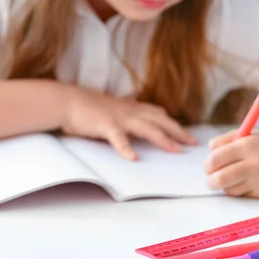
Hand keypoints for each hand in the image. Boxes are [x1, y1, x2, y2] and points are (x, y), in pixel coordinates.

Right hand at [61, 87, 197, 159]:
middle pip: (160, 121)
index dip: (172, 123)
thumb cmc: (85, 107)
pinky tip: (134, 158)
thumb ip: (124, 114)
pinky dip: (126, 149)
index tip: (186, 133)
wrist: (65, 100)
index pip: (157, 114)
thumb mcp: (110, 109)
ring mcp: (119, 118)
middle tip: (193, 143)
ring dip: (163, 139)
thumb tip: (135, 122)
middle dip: (178, 132)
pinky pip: (118, 139)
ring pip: (147, 129)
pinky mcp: (105, 125)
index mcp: (130, 108)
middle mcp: (129, 111)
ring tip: (176, 150)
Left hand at [203, 129, 258, 197]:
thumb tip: (210, 148)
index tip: (208, 166)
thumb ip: (226, 140)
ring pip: (229, 190)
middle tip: (212, 178)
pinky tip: (247, 181)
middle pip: (219, 179)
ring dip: (226, 186)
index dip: (208, 165)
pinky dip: (240, 190)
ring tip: (232, 177)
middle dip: (211, 181)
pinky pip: (243, 195)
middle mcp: (253, 164)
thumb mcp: (249, 134)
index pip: (216, 159)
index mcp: (247, 146)